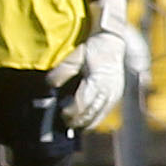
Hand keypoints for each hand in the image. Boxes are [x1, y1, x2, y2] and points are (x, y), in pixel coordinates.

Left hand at [46, 0, 129, 132]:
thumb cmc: (92, 48)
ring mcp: (114, 94)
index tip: (61, 113)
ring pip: (98, 115)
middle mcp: (108, 90)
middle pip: (91, 112)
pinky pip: (104, 112)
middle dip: (76, 120)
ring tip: (72, 124)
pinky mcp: (116, 95)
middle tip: (63, 122)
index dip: (71, 111)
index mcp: (98, 80)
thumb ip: (62, 71)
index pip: (83, 103)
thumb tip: (49, 85)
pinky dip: (94, 119)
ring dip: (85, 122)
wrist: (112, 41)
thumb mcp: (75, 57)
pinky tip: (84, 122)